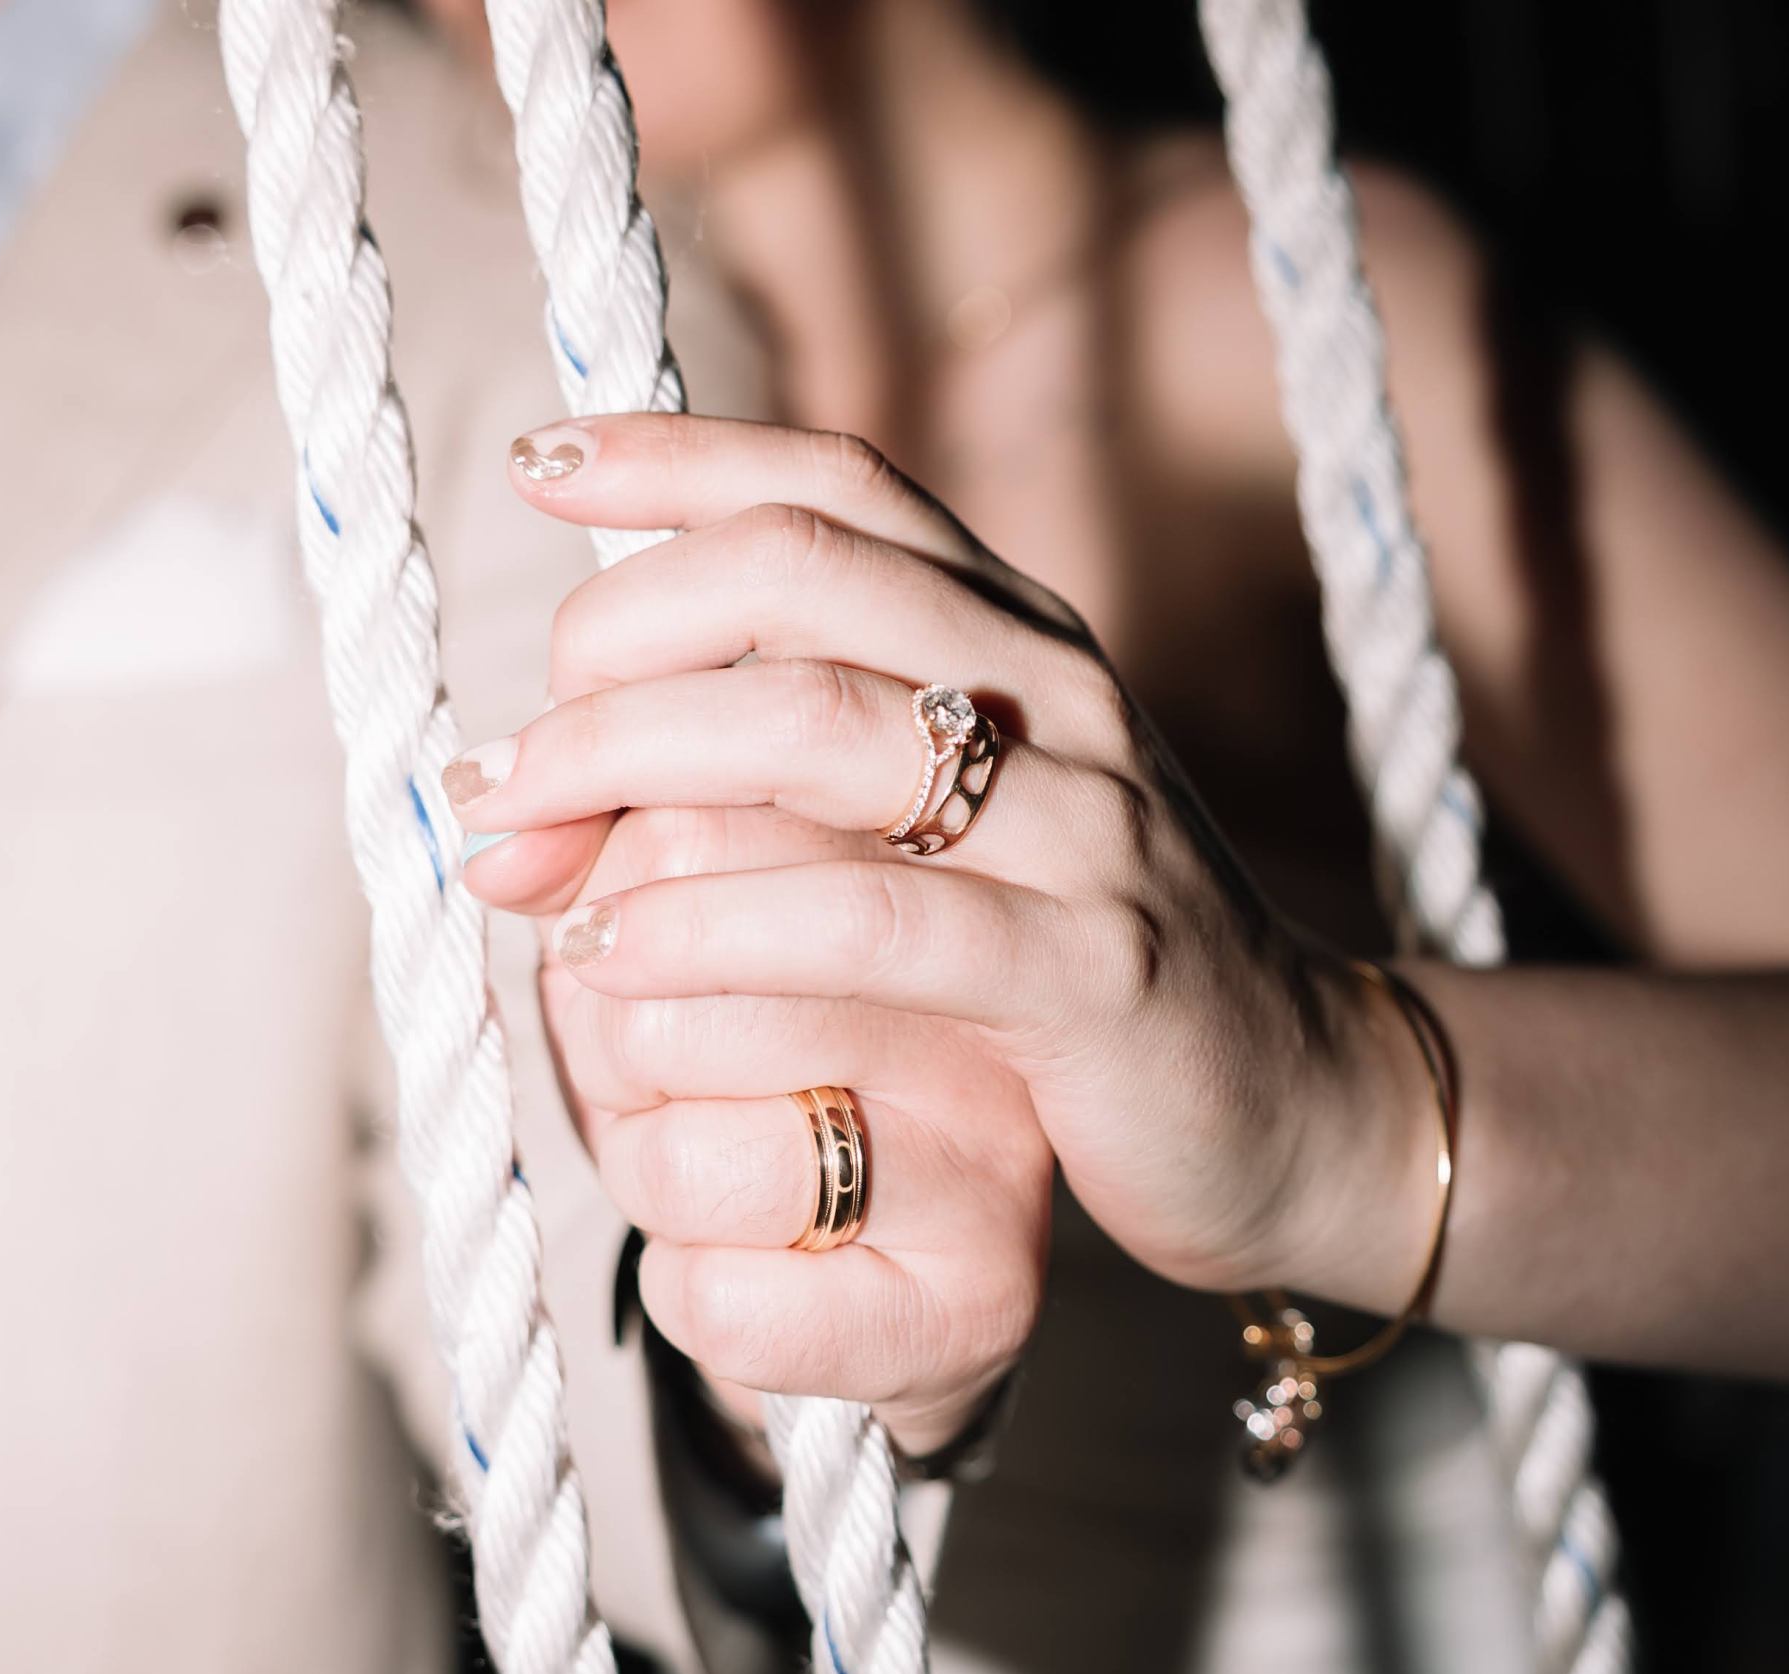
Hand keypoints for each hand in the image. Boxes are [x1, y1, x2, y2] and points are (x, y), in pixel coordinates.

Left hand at [453, 415, 1420, 1442]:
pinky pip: (870, 919)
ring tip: (517, 839)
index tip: (535, 466)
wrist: (1285, 1103)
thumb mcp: (918, 845)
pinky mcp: (1092, 967)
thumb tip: (528, 800)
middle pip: (800, 573)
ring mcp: (1086, 821)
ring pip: (819, 729)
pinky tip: (615, 957)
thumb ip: (751, 798)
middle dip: (614, 638)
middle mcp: (1053, 690)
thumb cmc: (1060, 963)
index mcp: (1012, 633)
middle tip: (504, 756)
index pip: (837, 484)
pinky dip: (715, 926)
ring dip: (630, 765)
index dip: (676, 456)